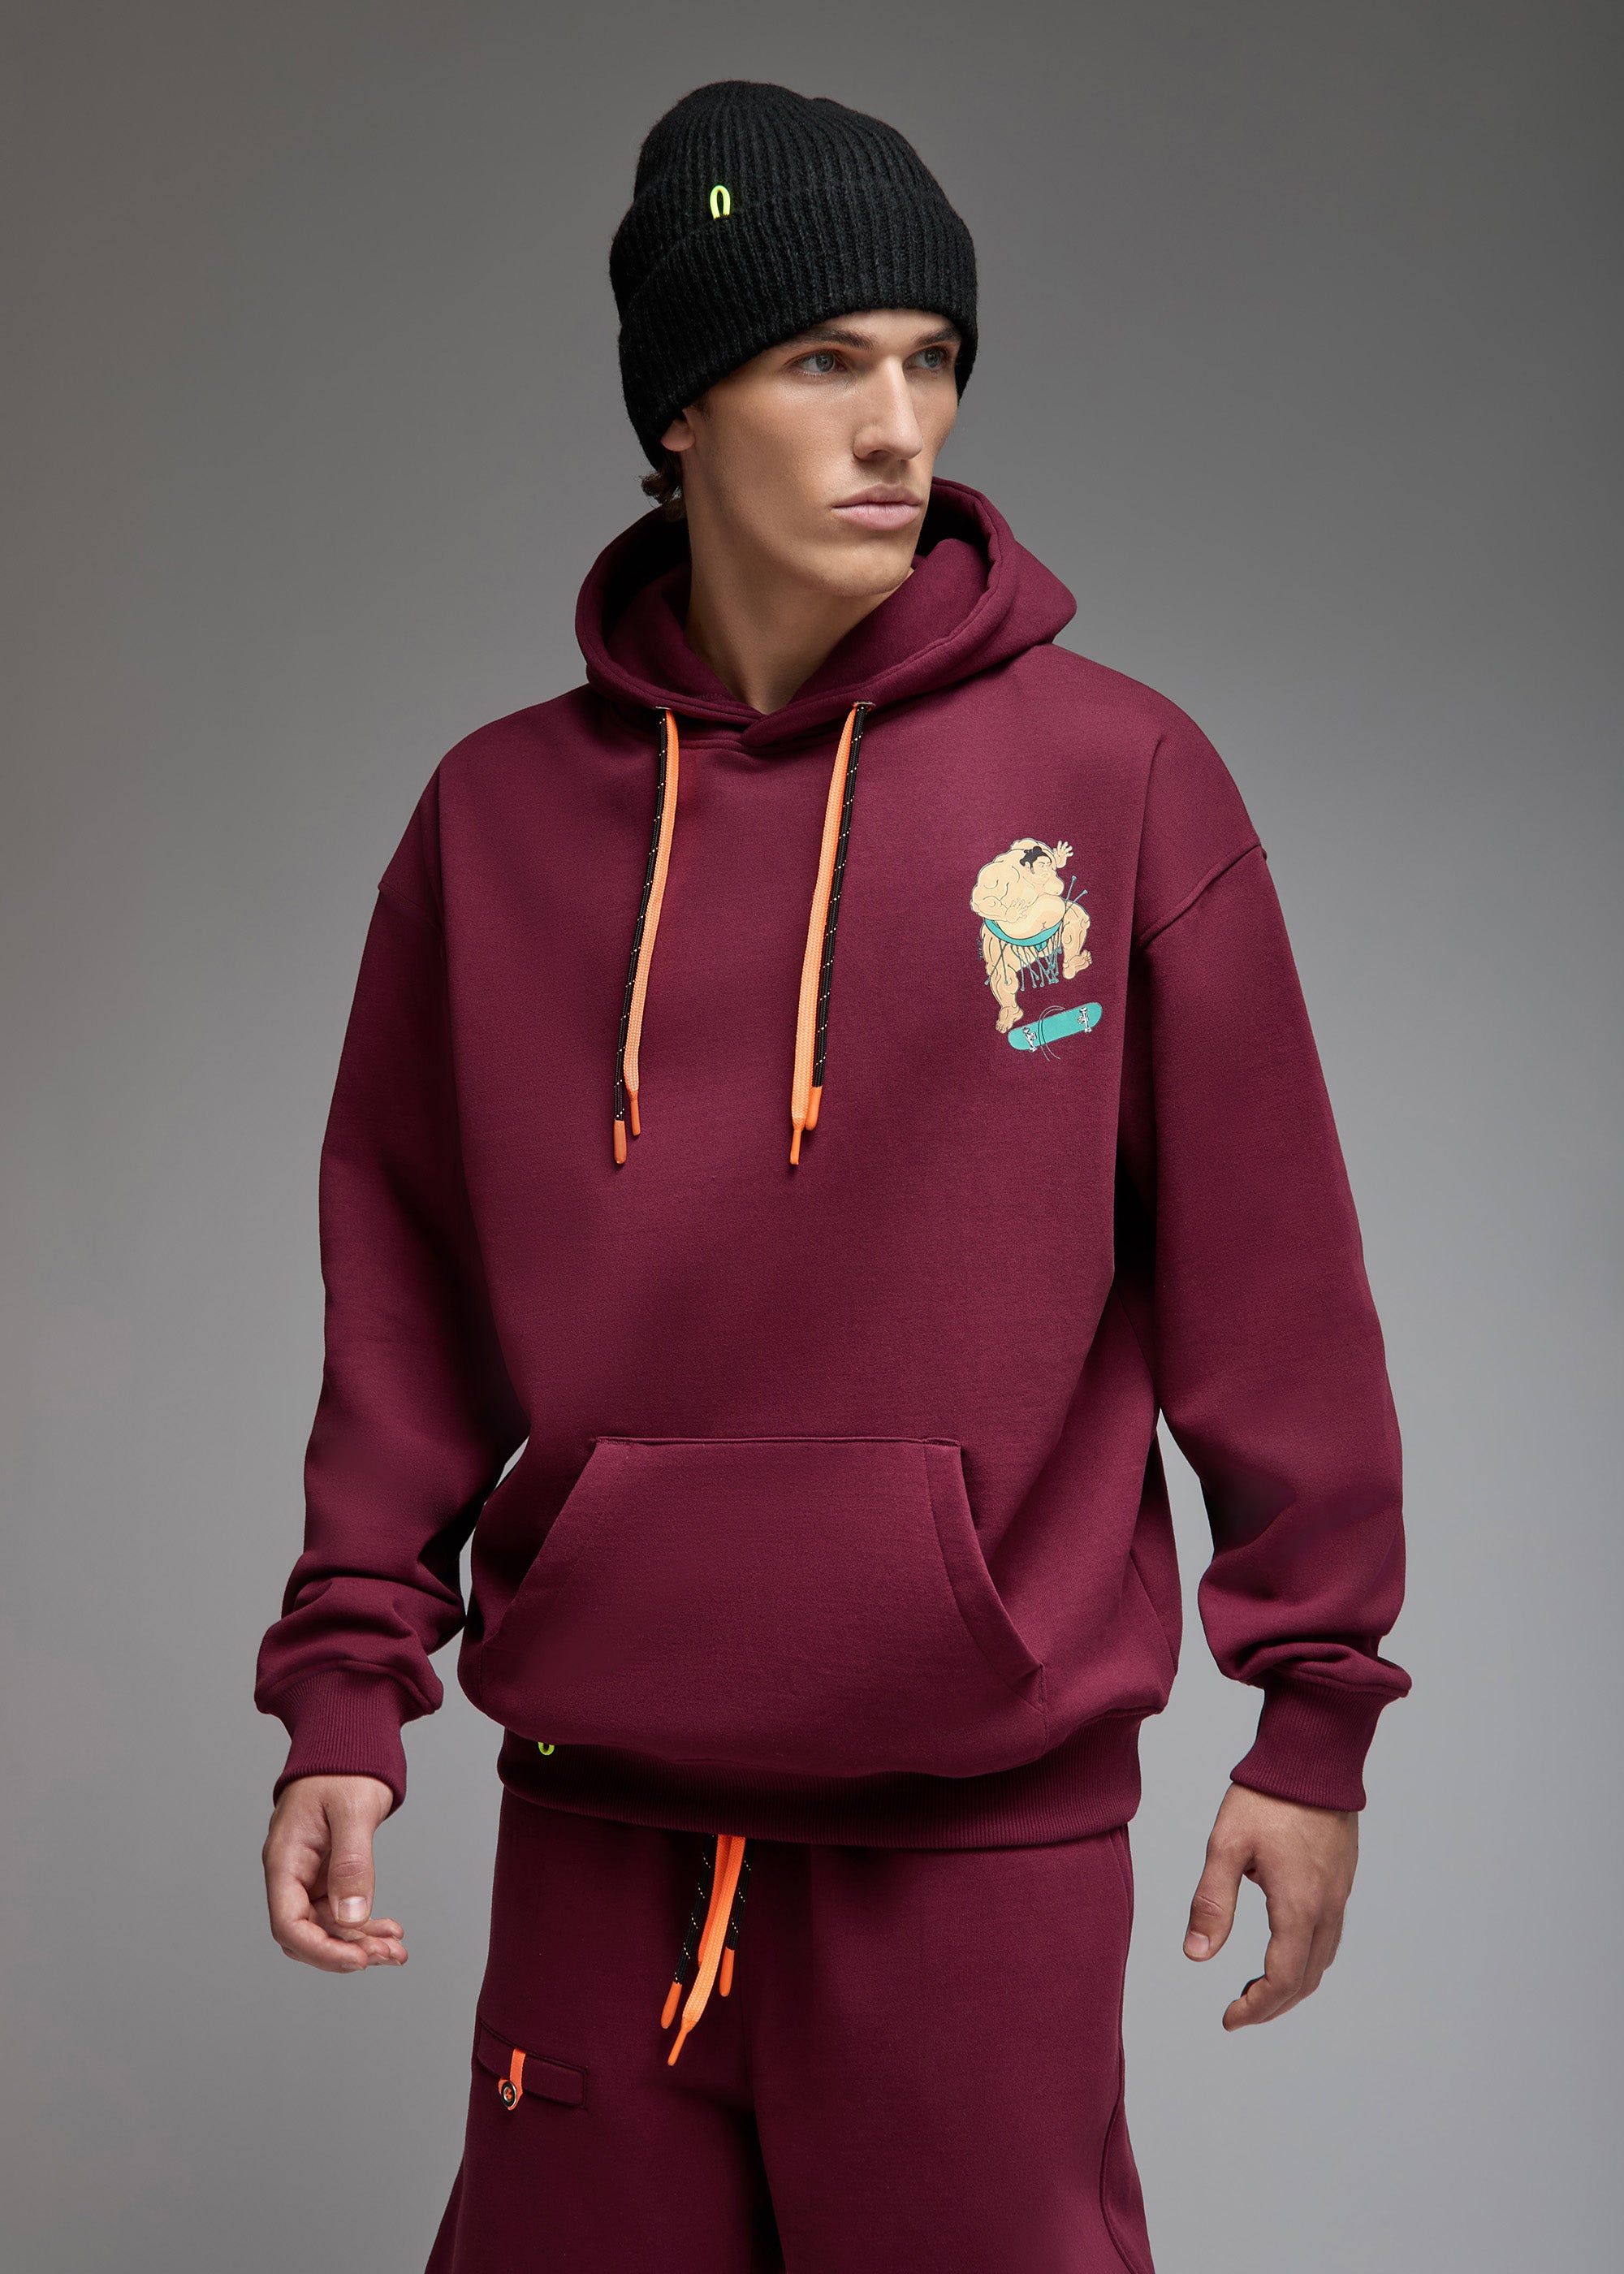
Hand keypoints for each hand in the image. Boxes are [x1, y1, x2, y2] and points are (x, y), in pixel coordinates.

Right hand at [262, 1774, 407, 1974]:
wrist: (349, 1739)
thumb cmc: (345, 1765)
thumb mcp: (353, 1810)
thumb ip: (351, 1863)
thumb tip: (351, 1918)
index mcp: (285, 1858)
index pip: (288, 1923)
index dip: (321, 1950)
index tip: (358, 1961)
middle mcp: (291, 1871)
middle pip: (307, 1932)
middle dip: (346, 1951)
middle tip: (389, 1955)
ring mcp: (309, 1873)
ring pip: (327, 1926)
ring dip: (360, 1941)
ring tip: (398, 1950)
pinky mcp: (327, 1872)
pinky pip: (340, 1910)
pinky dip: (364, 1924)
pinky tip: (390, 1931)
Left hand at [1183, 1783, 1356, 2028]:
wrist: (1313, 1758)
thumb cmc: (1266, 1797)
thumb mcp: (1226, 1846)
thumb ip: (1211, 1903)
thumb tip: (1196, 1956)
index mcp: (1298, 1908)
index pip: (1281, 1981)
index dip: (1255, 2009)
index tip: (1228, 2018)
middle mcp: (1326, 1909)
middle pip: (1306, 1980)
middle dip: (1273, 2004)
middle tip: (1239, 2010)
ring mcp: (1339, 1895)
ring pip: (1322, 1961)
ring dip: (1292, 1983)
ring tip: (1257, 1986)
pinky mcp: (1342, 1880)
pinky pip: (1330, 1937)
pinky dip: (1307, 1958)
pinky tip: (1284, 1945)